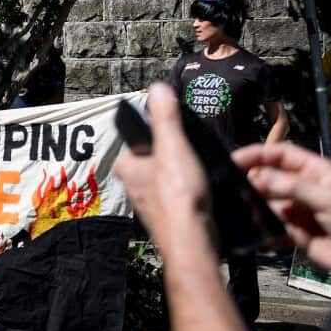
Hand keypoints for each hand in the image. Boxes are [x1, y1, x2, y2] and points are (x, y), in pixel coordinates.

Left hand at [116, 84, 214, 255]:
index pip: (136, 142)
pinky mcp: (167, 220)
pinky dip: (189, 196)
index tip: (174, 137)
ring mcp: (150, 206)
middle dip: (173, 159)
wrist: (193, 241)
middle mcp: (133, 188)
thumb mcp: (173, 145)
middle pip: (154, 162)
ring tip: (199, 177)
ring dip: (183, 178)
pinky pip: (178, 201)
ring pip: (166, 182)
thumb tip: (157, 89)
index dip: (156, 137)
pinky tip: (203, 196)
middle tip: (191, 157)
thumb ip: (165, 117)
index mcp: (127, 167)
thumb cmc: (178, 196)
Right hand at [232, 143, 330, 273]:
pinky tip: (260, 236)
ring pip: (269, 205)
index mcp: (315, 171)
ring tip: (249, 215)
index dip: (258, 154)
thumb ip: (291, 186)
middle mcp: (305, 189)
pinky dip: (265, 233)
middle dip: (254, 184)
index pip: (281, 155)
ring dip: (258, 210)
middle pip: (270, 179)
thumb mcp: (327, 196)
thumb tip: (258, 177)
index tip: (235, 159)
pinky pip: (274, 230)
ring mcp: (300, 211)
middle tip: (238, 191)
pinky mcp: (298, 234)